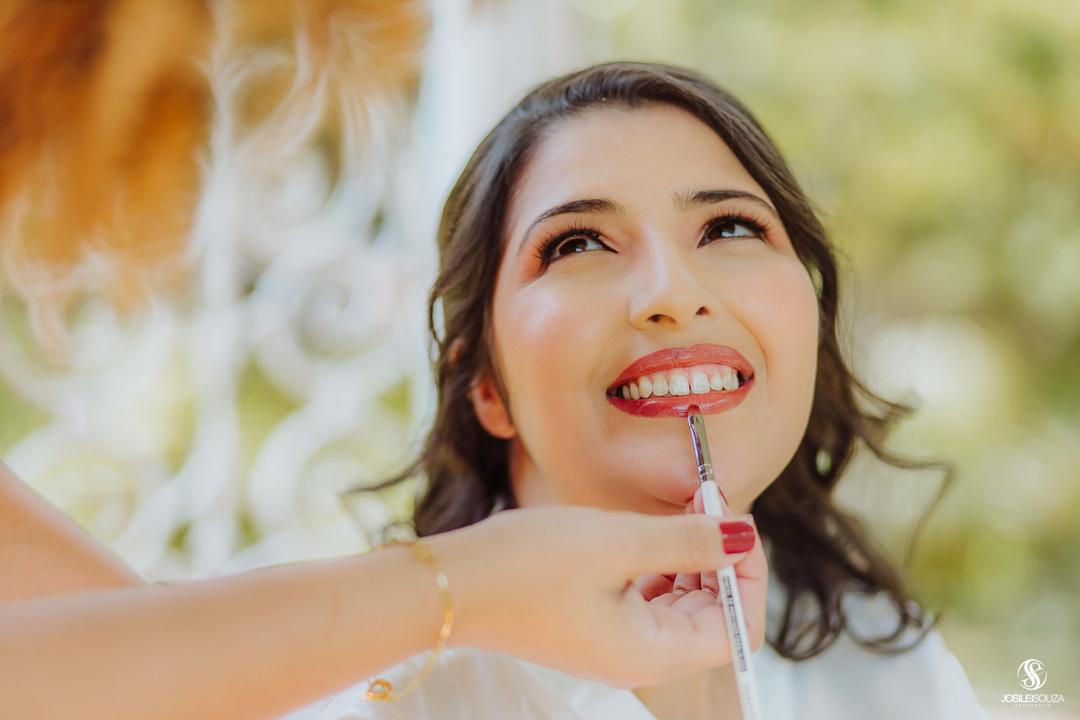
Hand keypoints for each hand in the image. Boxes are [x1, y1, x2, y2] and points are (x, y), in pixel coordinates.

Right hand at [430, 503, 767, 687]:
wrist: (448, 586)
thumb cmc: (526, 565)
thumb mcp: (617, 541)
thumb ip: (688, 540)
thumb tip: (744, 535)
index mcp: (652, 653)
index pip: (738, 628)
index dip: (750, 576)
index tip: (736, 522)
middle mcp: (640, 659)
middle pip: (714, 617)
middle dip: (722, 560)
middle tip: (709, 502)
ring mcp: (615, 645)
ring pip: (683, 606)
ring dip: (692, 558)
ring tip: (682, 509)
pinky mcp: (594, 625)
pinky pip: (648, 601)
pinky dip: (660, 565)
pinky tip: (649, 531)